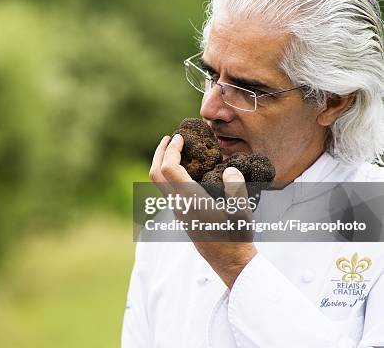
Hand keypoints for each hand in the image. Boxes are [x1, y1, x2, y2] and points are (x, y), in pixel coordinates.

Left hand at [149, 134, 255, 287]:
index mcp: (190, 199)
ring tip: (175, 150)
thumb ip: (236, 187)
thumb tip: (229, 169)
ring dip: (163, 162)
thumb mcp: (242, 211)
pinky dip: (169, 173)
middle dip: (160, 153)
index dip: (171, 150)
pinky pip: (167, 188)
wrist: (229, 261)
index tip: (180, 137)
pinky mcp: (181, 214)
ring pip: (159, 182)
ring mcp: (177, 210)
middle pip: (156, 173)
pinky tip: (185, 168)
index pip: (169, 168)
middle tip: (169, 138)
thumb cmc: (236, 236)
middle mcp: (178, 204)